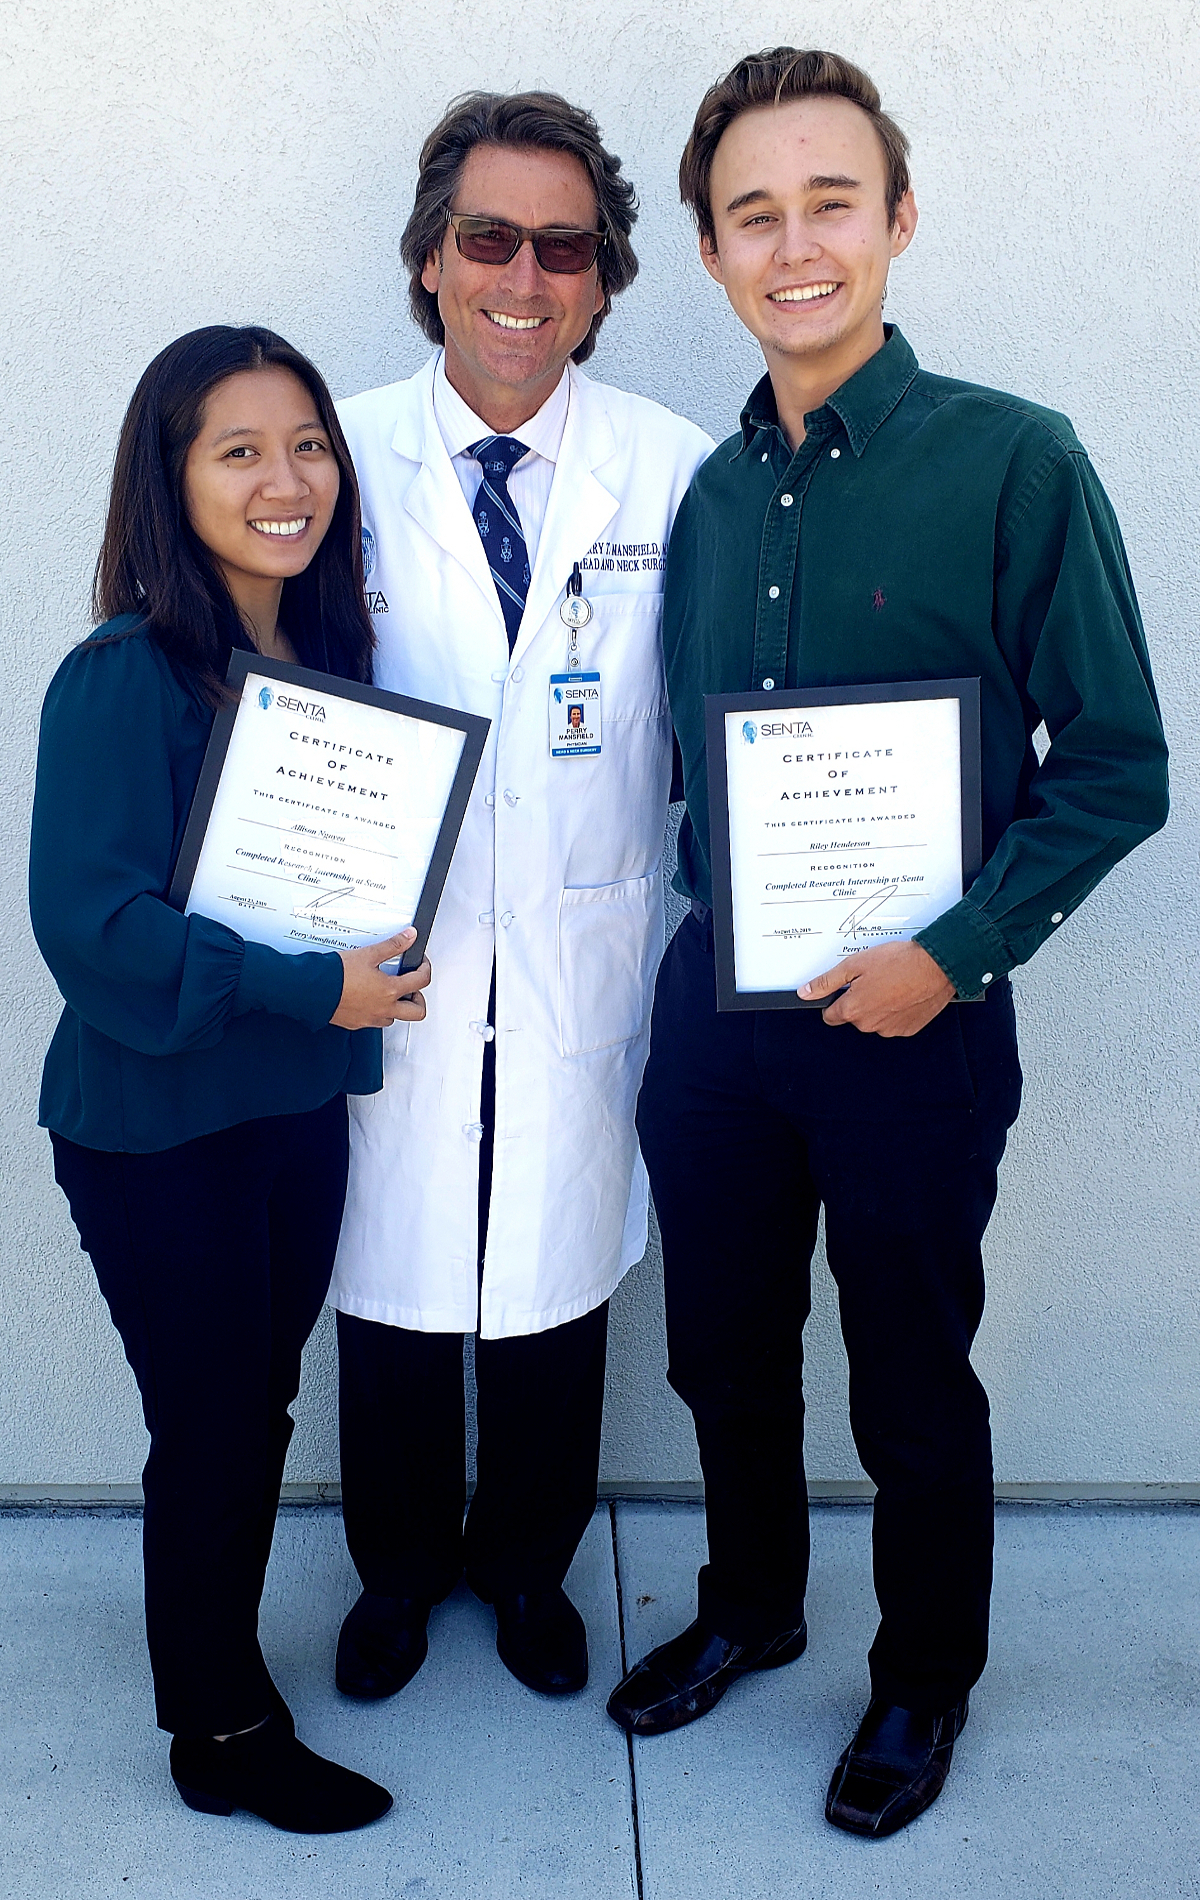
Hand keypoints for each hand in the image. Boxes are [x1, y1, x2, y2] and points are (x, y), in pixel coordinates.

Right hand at [330, 928, 431, 1029]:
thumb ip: (392, 946)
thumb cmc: (337, 975)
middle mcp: (384, 1009)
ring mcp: (371, 1019)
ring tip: (389, 992)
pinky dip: (378, 1011)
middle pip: (417, 1012)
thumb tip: (409, 937)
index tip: (421, 964)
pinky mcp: (357, 1023)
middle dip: (419, 998)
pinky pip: (375, 1021)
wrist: (313, 990)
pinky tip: (370, 999)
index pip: (421, 982)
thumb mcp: (368, 954)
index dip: (425, 969)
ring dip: (397, 1006)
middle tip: (412, 986)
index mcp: (390, 991)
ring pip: (395, 1018)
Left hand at [799, 940, 954, 1037]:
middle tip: (871, 980)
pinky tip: (902, 993)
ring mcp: (889, 1029)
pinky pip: (894, 1022)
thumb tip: (807, 992)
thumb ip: (827, 982)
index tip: (841, 992)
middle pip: (853, 1017)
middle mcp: (870, 1024)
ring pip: (874, 1020)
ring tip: (890, 983)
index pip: (829, 1016)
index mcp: (853, 1010)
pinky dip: (896, 1010)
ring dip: (878, 1005)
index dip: (833, 1001)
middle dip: (858, 1001)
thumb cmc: (900, 962)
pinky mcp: (907, 1029)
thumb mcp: (854, 964)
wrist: (936, 966)